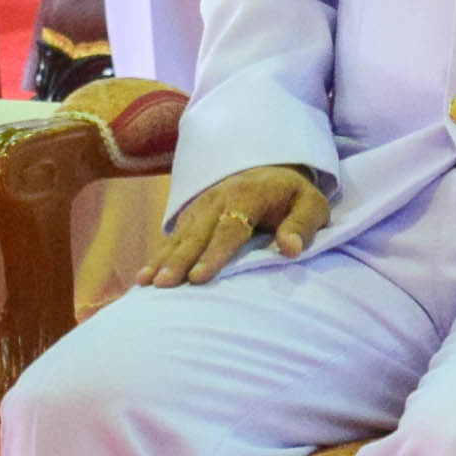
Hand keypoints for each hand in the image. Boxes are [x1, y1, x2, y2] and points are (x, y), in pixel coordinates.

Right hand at [144, 164, 328, 287]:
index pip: (231, 228)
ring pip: (179, 236)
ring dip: (162, 260)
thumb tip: (291, 249)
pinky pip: (172, 237)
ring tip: (146, 283)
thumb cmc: (293, 196)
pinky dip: (157, 256)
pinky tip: (143, 277)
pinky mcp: (191, 215)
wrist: (270, 169)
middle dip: (179, 261)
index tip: (199, 278)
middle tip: (164, 285)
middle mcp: (219, 199)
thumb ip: (303, 225)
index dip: (214, 254)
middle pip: (197, 234)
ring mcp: (201, 206)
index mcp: (249, 196)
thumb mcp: (311, 205)